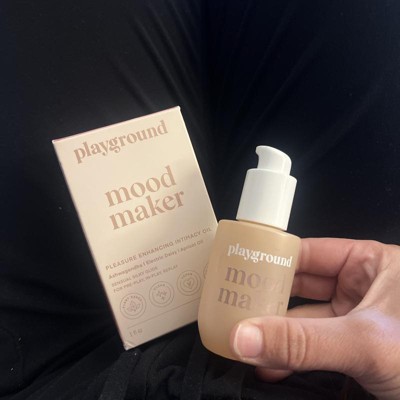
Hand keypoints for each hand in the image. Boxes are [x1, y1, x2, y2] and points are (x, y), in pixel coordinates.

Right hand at [229, 238, 399, 399]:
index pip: (306, 253)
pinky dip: (290, 356)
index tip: (238, 270)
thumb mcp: (366, 342)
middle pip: (299, 286)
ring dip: (275, 332)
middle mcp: (358, 287)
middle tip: (233, 307)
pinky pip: (312, 346)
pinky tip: (269, 364)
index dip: (271, 259)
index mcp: (368, 263)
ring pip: (303, 320)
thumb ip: (302, 341)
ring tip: (243, 339)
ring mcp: (354, 319)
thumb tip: (245, 337)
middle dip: (267, 300)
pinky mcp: (352, 349)